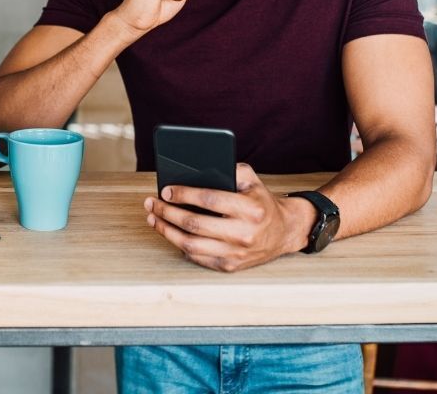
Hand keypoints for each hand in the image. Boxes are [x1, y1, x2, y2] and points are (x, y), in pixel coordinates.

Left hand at [143, 164, 313, 271]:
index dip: (184, 194)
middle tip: (152, 203)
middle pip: (194, 224)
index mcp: (250, 210)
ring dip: (166, 230)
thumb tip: (195, 169)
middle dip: (167, 212)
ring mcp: (236, 254)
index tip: (166, 190)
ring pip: (191, 244)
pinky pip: (197, 257)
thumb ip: (229, 170)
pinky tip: (169, 232)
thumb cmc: (261, 201)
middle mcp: (243, 234)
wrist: (284, 232)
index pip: (209, 200)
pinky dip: (179, 244)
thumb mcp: (252, 180)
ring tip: (153, 218)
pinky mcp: (230, 266)